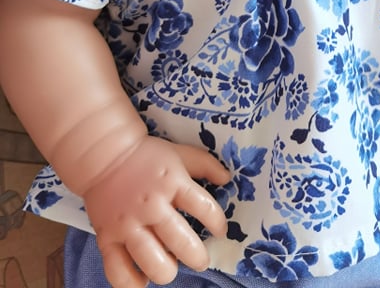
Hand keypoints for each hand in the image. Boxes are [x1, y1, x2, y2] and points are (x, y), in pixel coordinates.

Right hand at [82, 136, 230, 287]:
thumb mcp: (180, 154)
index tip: (220, 231)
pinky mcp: (107, 238)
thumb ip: (205, 165)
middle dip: (197, 256)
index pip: (204, 208)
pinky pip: (117, 270)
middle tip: (201, 259)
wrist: (104, 155)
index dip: (218, 223)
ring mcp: (128, 224)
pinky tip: (143, 280)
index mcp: (173, 182)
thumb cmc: (147, 156)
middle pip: (180, 241)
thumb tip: (227, 179)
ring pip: (151, 260)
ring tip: (172, 266)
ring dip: (167, 270)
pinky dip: (131, 283)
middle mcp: (152, 205)